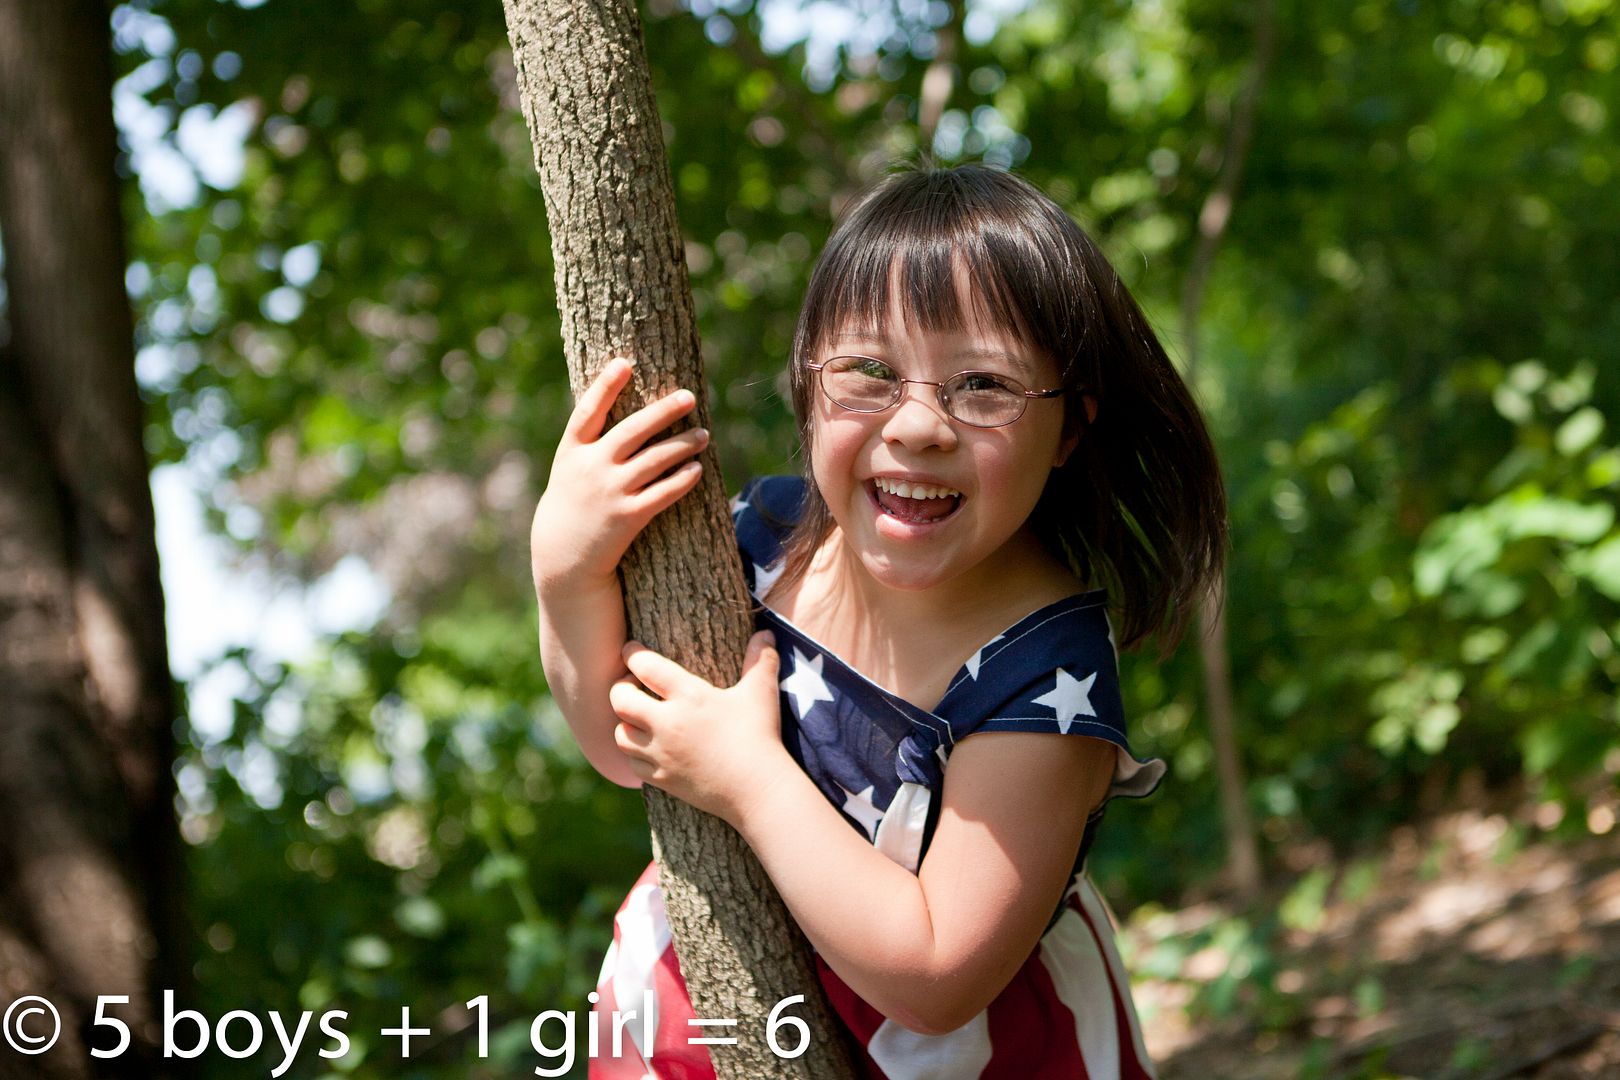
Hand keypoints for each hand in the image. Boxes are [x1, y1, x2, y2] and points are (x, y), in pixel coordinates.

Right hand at [531, 357, 707, 592]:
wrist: (564, 557)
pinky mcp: (628, 517)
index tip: (624, 363)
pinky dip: (683, 480)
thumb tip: (627, 412)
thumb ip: (590, 442)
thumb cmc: (573, 505)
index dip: (605, 386)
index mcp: (571, 452)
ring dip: (683, 444)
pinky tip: (697, 469)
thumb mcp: (570, 469)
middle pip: (632, 430)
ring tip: (704, 434)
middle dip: (663, 411)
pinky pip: (663, 493)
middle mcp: (590, 468)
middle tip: (690, 397)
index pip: (588, 412)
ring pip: (655, 460)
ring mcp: (609, 492)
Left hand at [610, 630, 786, 822]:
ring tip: (638, 718)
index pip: (645, 666)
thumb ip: (760, 660)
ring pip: (620, 734)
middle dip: (620, 688)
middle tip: (632, 685)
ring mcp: (661, 754)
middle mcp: (667, 723)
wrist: (758, 789)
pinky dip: (635, 754)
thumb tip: (766, 633)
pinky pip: (632, 764)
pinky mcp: (661, 780)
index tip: (630, 650)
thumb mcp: (761, 693)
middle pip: (620, 699)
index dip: (632, 654)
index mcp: (688, 696)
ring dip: (625, 723)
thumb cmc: (760, 737)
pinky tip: (647, 748)